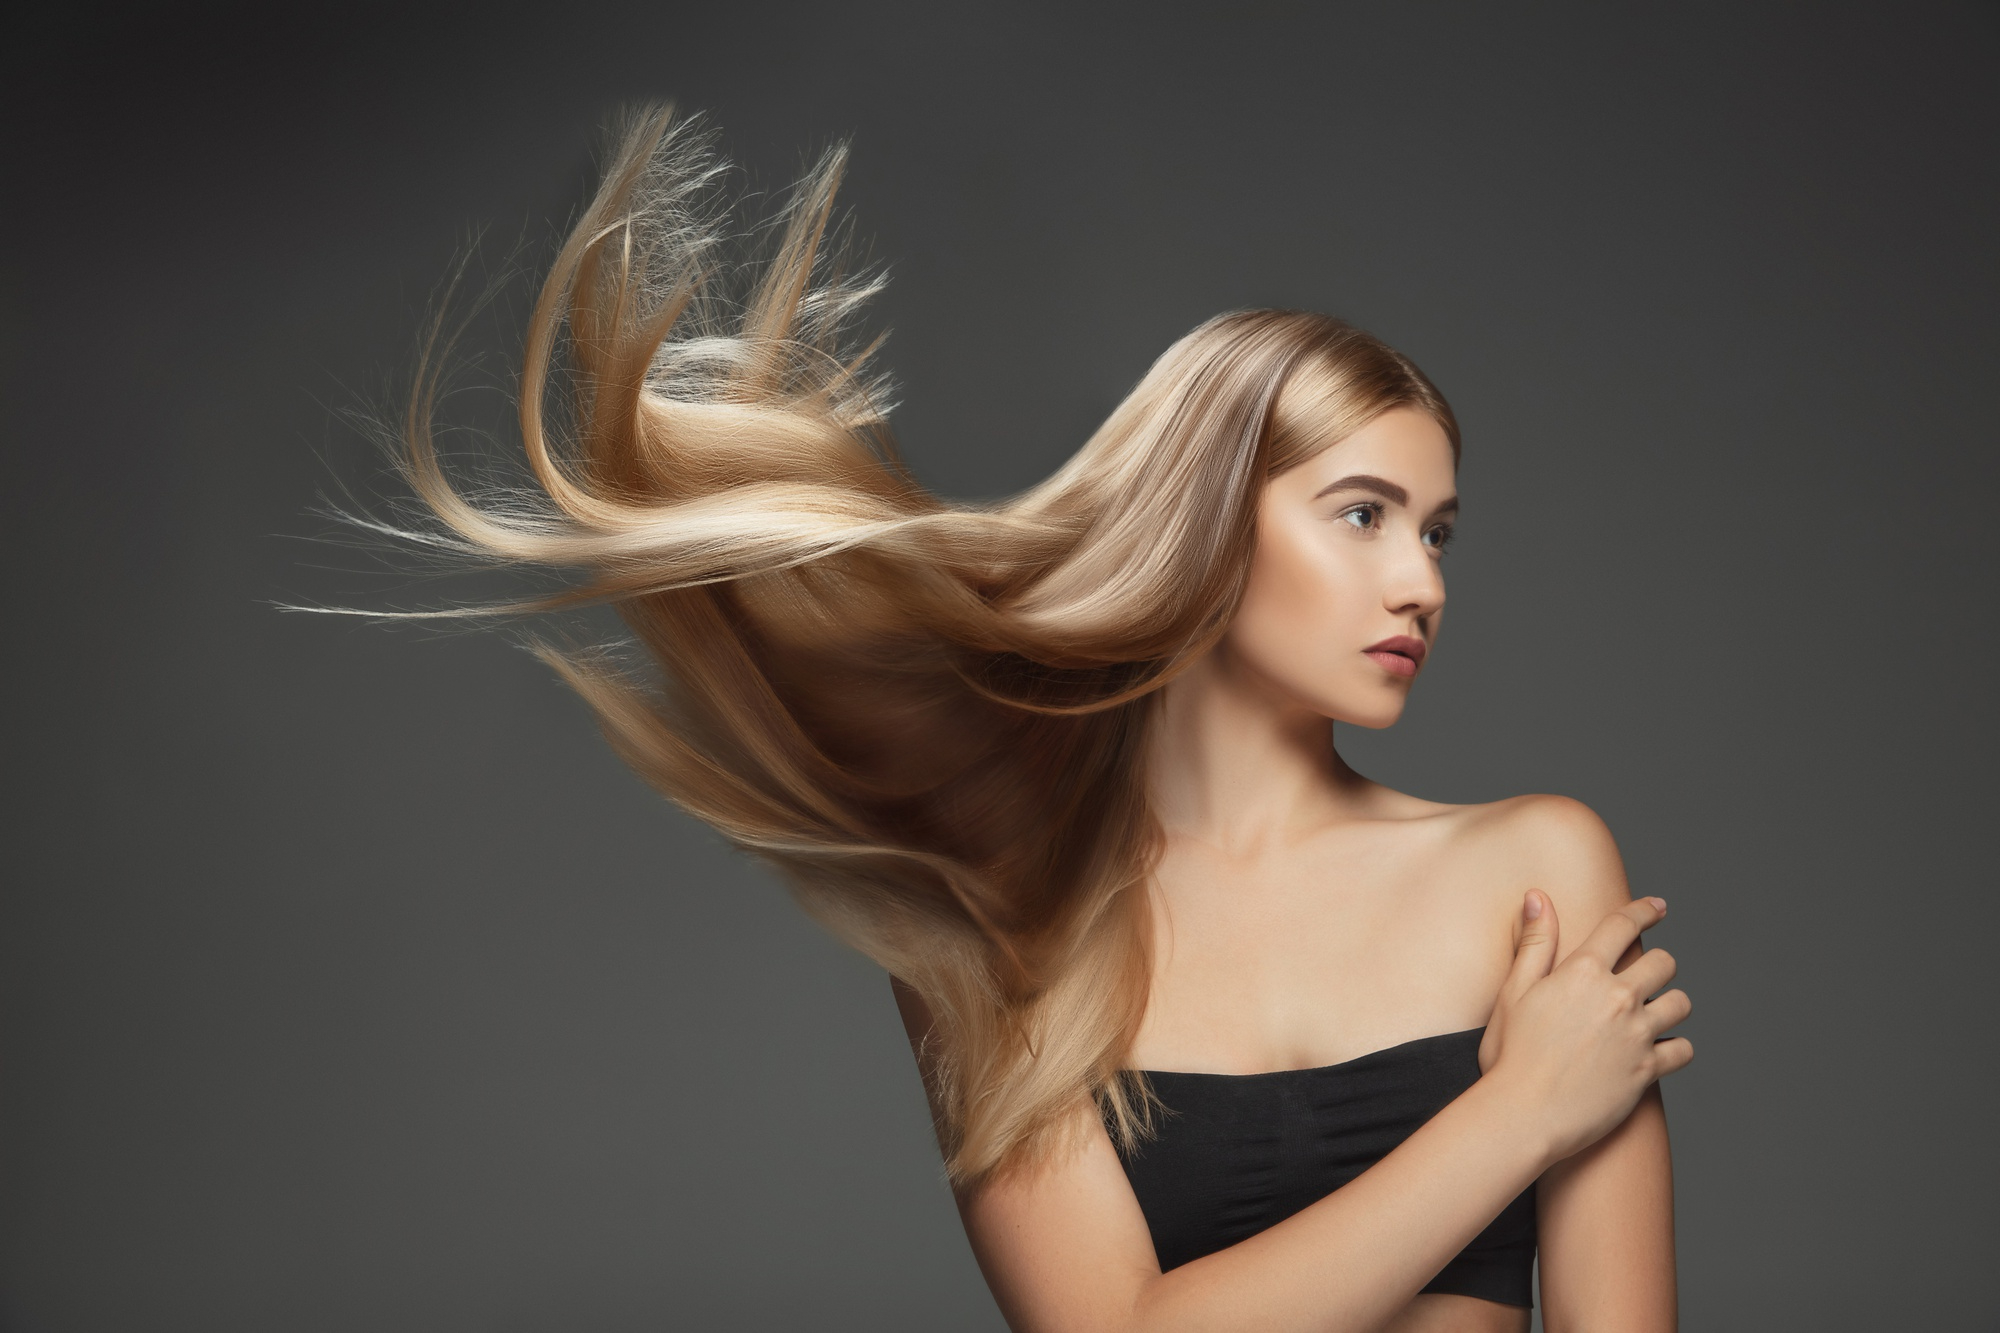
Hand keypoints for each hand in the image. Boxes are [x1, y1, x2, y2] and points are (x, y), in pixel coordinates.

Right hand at [1477, 891, 1692, 1164]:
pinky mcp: (1648, 1070)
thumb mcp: (1513, 992)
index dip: (1644, 911)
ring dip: (1671, 1004)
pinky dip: (1676, 1048)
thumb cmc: (1511, 1055)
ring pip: (1680, 1004)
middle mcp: (1617, 997)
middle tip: (1647, 976)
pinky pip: (1683, 1050)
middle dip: (1658, 964)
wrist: (1523, 1114)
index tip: (1659, 907)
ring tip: (1656, 1013)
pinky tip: (1662, 1051)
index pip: (1623, 926)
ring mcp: (1636, 1034)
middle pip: (1663, 963)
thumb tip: (1538, 897)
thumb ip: (1534, 943)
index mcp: (1582, 972)